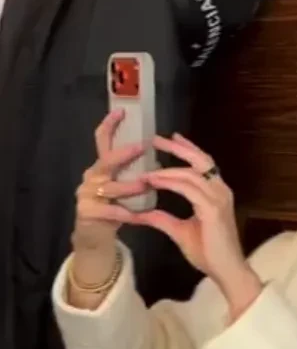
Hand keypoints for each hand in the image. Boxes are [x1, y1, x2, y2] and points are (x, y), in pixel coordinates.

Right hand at [71, 111, 150, 283]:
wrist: (94, 237)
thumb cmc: (114, 207)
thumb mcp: (124, 185)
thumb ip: (135, 170)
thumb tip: (158, 156)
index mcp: (102, 166)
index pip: (102, 140)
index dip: (110, 125)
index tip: (122, 111)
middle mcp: (92, 176)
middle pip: (105, 160)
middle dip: (123, 153)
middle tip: (141, 147)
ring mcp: (86, 194)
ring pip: (108, 187)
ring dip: (128, 185)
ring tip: (145, 185)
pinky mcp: (87, 213)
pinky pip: (108, 211)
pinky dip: (123, 212)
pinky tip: (135, 215)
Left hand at [137, 135, 260, 317]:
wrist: (226, 270)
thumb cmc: (209, 252)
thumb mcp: (180, 231)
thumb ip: (163, 219)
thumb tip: (141, 213)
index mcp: (217, 193)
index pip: (202, 164)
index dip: (187, 149)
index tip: (170, 139)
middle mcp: (221, 190)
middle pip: (200, 160)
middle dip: (178, 148)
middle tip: (156, 139)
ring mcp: (219, 198)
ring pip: (191, 173)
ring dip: (167, 168)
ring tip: (147, 166)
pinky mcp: (212, 209)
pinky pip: (187, 188)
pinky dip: (169, 182)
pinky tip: (153, 181)